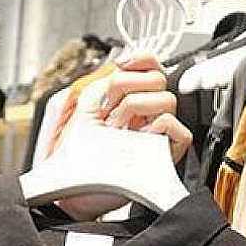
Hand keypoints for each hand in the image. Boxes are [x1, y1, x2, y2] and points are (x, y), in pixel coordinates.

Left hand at [56, 53, 192, 219]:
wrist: (70, 186)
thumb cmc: (74, 154)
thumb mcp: (80, 105)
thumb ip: (100, 81)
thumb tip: (121, 67)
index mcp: (129, 99)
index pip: (150, 66)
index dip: (140, 59)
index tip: (121, 65)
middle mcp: (145, 113)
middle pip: (159, 78)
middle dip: (128, 86)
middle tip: (109, 107)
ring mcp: (156, 133)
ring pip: (167, 99)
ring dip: (136, 108)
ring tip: (116, 127)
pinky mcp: (165, 154)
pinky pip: (175, 128)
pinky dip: (156, 127)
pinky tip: (136, 138)